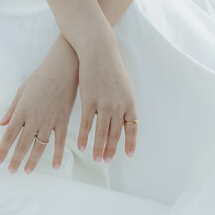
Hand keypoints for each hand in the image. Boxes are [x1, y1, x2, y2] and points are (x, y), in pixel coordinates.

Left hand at [0, 36, 78, 172]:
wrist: (63, 68)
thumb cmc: (41, 77)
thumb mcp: (22, 90)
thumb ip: (12, 109)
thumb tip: (1, 123)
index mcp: (22, 110)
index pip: (9, 134)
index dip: (3, 149)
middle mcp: (34, 118)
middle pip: (23, 144)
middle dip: (15, 159)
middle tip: (10, 172)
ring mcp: (49, 121)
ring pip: (40, 146)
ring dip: (33, 161)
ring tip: (27, 171)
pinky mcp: (63, 120)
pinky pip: (60, 142)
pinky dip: (57, 155)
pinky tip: (55, 166)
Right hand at [76, 39, 137, 162]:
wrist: (99, 52)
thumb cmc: (112, 67)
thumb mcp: (124, 85)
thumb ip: (124, 102)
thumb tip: (124, 117)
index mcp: (129, 102)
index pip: (132, 128)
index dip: (130, 143)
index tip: (128, 155)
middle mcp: (118, 106)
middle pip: (115, 134)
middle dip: (111, 150)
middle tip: (107, 161)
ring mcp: (103, 104)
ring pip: (101, 133)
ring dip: (99, 148)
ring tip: (97, 159)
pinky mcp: (89, 101)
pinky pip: (86, 124)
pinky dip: (84, 137)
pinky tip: (82, 147)